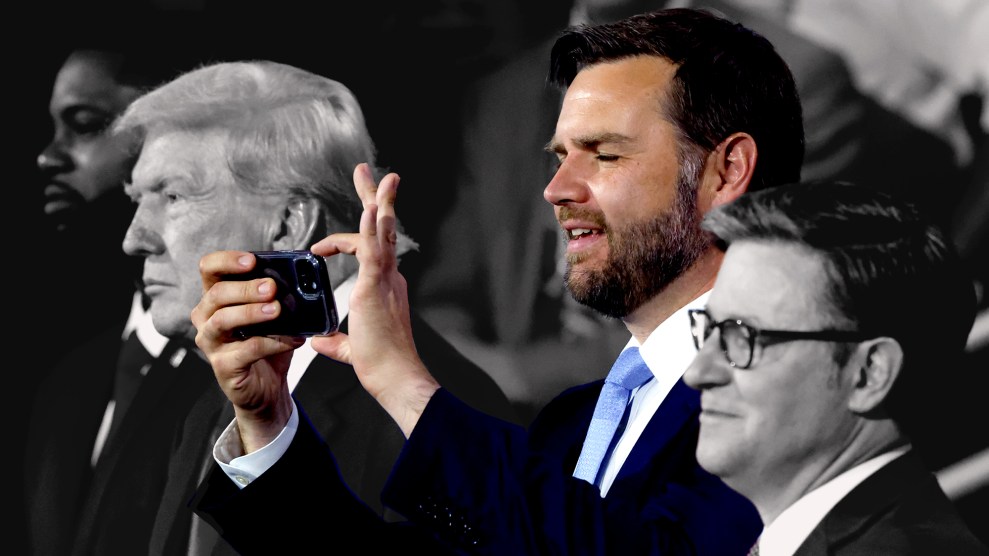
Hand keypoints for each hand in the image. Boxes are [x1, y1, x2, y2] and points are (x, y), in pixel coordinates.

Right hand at [191, 250, 303, 452]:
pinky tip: (293, 340)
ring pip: (222, 320)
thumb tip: (299, 277)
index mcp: (215, 297)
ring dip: (251, 312)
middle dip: (246, 288)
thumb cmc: (266, 342)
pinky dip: (272, 343)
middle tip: (272, 287)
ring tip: (276, 310)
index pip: (209, 269)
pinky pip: (245, 350)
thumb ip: (277, 294)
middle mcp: (206, 317)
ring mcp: (210, 342)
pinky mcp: (223, 366)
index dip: (227, 260)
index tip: (252, 260)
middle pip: (217, 293)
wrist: (267, 386)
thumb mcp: (272, 313)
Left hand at [311, 163, 439, 436]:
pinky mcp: (376, 286)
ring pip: (383, 231)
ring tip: (373, 174)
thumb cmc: (381, 365)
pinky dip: (372, 227)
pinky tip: (371, 208)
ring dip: (378, 200)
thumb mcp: (349, 346)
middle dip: (377, 198)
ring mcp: (385, 279)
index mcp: (385, 287)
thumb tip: (318, 339)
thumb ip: (335, 339)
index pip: (370, 250)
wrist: (395, 376)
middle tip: (370, 173)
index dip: (345, 241)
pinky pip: (374, 250)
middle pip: (384, 229)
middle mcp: (390, 277)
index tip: (320, 248)